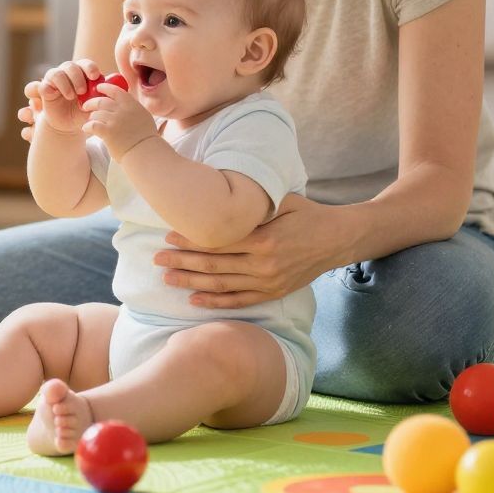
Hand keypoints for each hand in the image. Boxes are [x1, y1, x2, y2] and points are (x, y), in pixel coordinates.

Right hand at [29, 59, 105, 134]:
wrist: (68, 125)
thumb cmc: (83, 112)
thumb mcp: (94, 107)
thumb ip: (102, 99)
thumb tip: (111, 91)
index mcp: (82, 72)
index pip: (85, 64)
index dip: (90, 68)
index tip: (95, 77)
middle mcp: (67, 72)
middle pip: (71, 66)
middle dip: (78, 78)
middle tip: (82, 91)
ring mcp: (55, 79)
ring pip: (57, 73)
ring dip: (65, 84)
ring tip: (71, 96)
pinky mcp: (45, 89)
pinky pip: (44, 85)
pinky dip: (49, 89)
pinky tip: (54, 95)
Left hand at [81, 80, 157, 159]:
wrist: (145, 151)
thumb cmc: (146, 137)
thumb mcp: (143, 116)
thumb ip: (133, 108)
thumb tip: (124, 103)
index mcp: (132, 105)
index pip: (115, 90)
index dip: (105, 87)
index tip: (98, 88)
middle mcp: (123, 110)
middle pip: (102, 101)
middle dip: (91, 102)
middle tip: (86, 106)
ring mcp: (115, 120)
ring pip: (96, 113)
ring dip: (91, 117)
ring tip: (89, 121)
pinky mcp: (108, 132)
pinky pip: (92, 125)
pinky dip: (88, 126)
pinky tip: (86, 128)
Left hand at [152, 195, 360, 307]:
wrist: (336, 239)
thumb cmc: (305, 213)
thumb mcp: (282, 199)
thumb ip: (253, 201)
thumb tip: (220, 190)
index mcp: (264, 239)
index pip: (218, 241)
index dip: (191, 239)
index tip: (168, 235)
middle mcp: (264, 264)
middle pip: (214, 265)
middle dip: (182, 261)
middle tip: (157, 258)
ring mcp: (268, 282)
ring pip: (222, 284)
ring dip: (191, 283)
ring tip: (167, 278)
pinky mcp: (272, 293)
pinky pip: (239, 301)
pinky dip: (215, 302)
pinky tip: (193, 300)